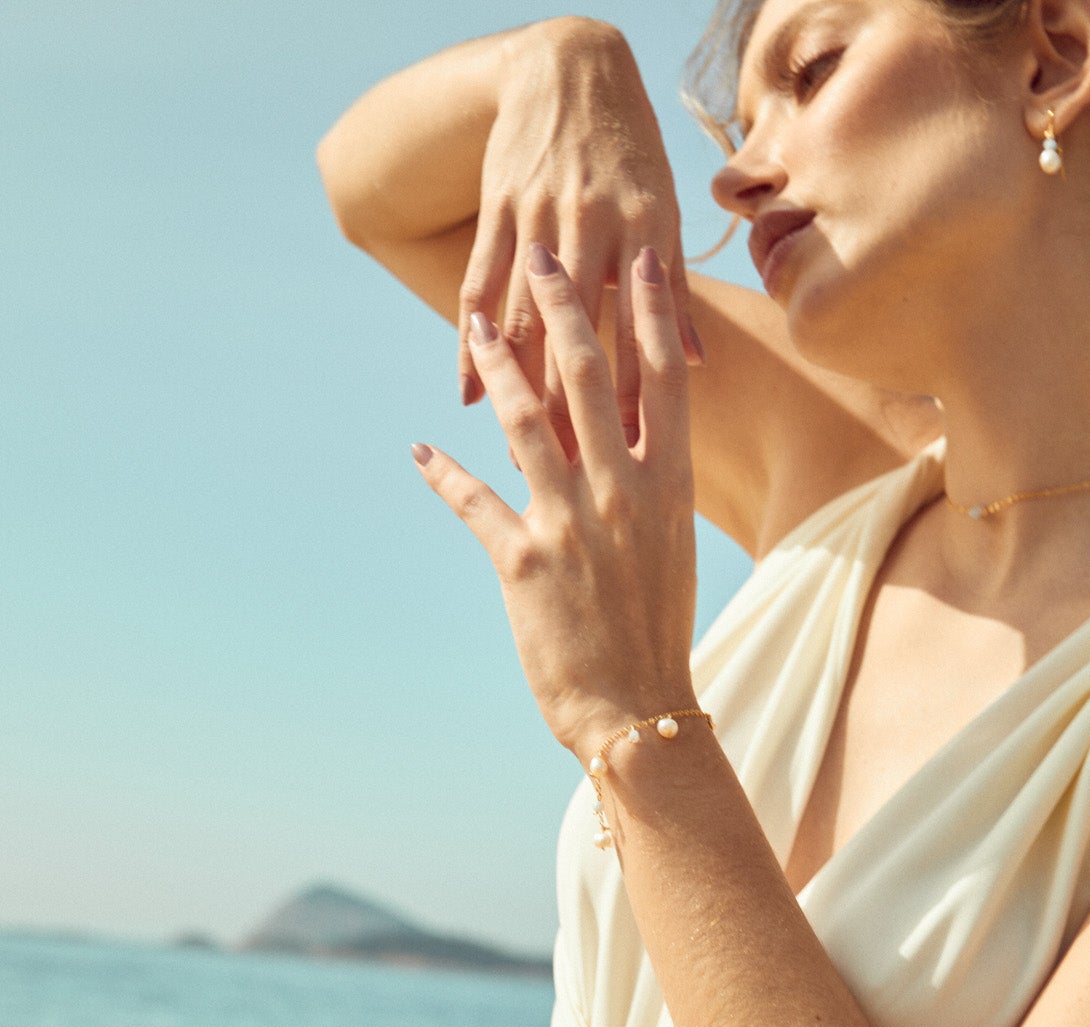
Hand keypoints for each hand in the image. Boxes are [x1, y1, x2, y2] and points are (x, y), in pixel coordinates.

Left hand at [414, 243, 697, 762]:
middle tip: (541, 253)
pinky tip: (421, 450)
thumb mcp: (667, 551)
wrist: (639, 710)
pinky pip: (475, 502)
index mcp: (669, 489)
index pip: (666, 380)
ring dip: (499, 367)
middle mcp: (623, 494)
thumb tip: (623, 441)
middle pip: (592, 377)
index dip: (653, 312)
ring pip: (529, 423)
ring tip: (474, 325)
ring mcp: (572, 524)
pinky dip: (444, 475)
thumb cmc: (655, 635)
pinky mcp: (523, 563)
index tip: (642, 256)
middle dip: (563, 307)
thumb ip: (645, 490)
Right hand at [458, 21, 702, 457]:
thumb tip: (693, 363)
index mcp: (642, 230)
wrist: (571, 68)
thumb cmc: (630, 150)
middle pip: (574, 335)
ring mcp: (539, 216)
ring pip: (524, 316)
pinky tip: (468, 390)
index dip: (630, 396)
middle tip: (564, 471)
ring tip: (514, 447)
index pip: (636, 329)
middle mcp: (591, 224)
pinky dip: (472, 341)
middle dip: (567, 407)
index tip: (627, 454)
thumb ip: (672, 288)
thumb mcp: (664, 209)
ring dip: (516, 386)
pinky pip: (480, 285)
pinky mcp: (498, 210)